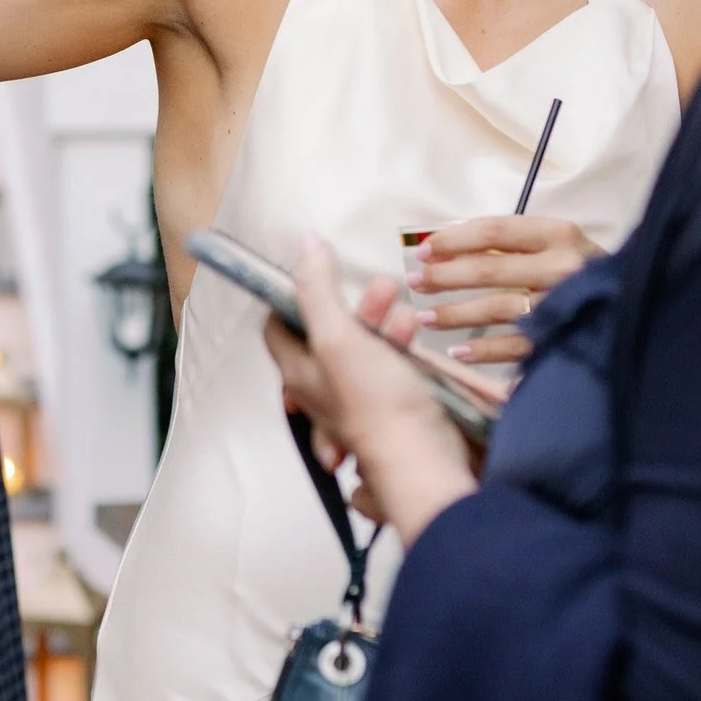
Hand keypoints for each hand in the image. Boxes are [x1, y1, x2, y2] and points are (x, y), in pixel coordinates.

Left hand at [265, 238, 478, 547]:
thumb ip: (318, 291)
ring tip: (406, 313)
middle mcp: (322, 389)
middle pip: (329, 334)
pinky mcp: (392, 406)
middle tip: (384, 287)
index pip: (278, 329)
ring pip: (365, 348)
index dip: (292, 298)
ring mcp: (358, 400)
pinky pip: (393, 367)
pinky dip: (404, 348)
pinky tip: (419, 339)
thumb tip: (305, 245)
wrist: (422, 456)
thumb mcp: (339, 337)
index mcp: (299, 373)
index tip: (317, 274)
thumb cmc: (374, 402)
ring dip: (385, 324)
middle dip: (356, 306)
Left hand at [404, 215, 600, 366]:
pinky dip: (484, 350)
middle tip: (415, 282)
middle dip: (444, 276)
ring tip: (425, 317)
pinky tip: (459, 351)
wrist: (640, 307)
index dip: (453, 239)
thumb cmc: (585, 274)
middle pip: (488, 267)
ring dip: (454, 313)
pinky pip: (515, 344)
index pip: (494, 230)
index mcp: (559, 234)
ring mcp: (563, 304)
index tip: (424, 249)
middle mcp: (562, 266)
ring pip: (496, 307)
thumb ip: (513, 244)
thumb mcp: (558, 246)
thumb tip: (447, 246)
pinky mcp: (564, 337)